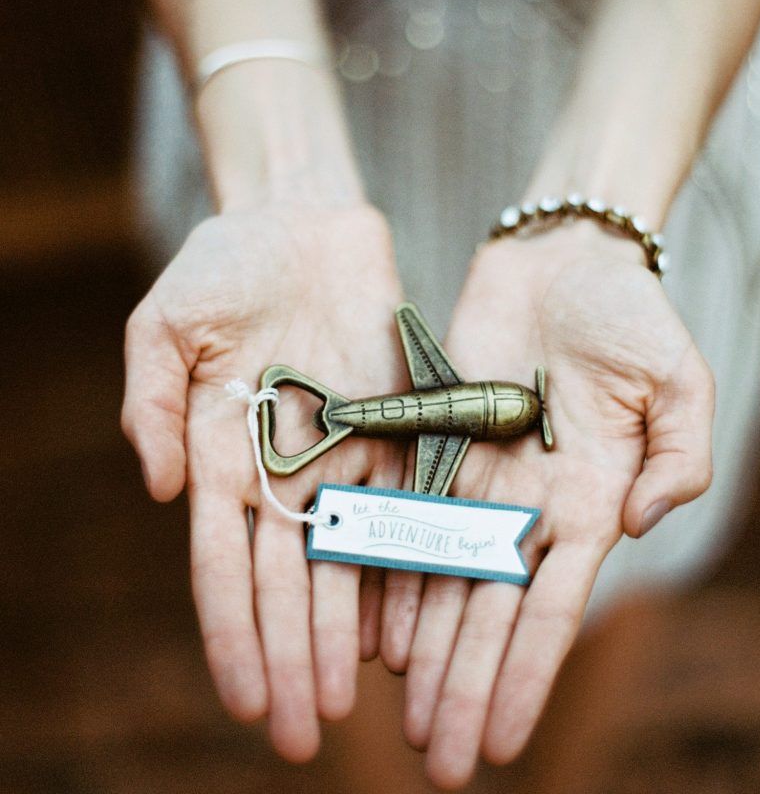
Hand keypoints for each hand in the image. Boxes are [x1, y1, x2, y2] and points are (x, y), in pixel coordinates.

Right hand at [121, 203, 406, 759]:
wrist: (298, 221)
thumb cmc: (221, 268)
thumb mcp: (163, 326)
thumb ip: (152, 404)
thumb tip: (161, 493)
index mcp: (222, 453)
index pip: (225, 562)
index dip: (233, 631)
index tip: (245, 699)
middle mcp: (285, 467)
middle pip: (288, 579)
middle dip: (292, 657)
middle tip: (303, 738)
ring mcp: (343, 448)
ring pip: (345, 556)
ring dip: (344, 633)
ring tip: (348, 705)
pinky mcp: (396, 420)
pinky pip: (405, 499)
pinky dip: (404, 561)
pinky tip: (405, 624)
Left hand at [380, 224, 713, 787]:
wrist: (563, 258)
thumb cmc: (629, 315)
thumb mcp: (679, 381)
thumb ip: (678, 457)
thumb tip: (639, 527)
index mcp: (589, 497)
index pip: (551, 606)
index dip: (524, 675)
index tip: (498, 741)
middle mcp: (530, 500)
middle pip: (489, 610)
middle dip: (465, 685)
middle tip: (436, 759)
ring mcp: (481, 472)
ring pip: (445, 576)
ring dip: (426, 649)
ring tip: (402, 715)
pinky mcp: (440, 437)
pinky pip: (410, 514)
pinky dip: (394, 571)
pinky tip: (374, 628)